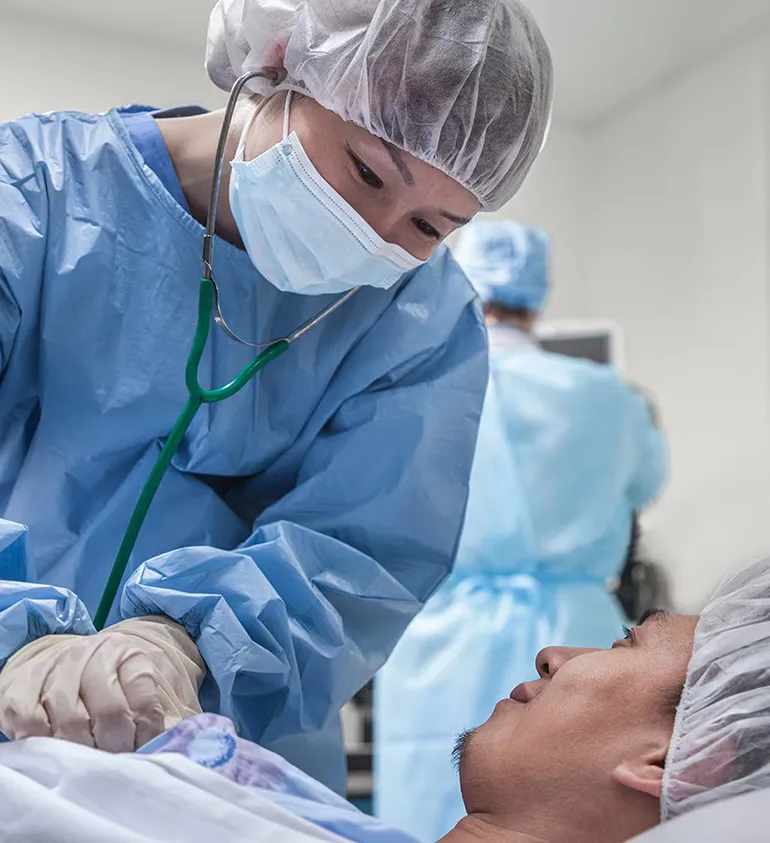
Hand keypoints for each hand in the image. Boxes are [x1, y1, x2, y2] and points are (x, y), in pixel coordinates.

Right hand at [0, 616, 204, 751]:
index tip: (144, 747)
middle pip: (109, 712)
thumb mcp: (139, 688)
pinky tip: (59, 746)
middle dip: (117, 745)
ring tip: (91, 756)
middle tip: (118, 758)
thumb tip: (179, 741)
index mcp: (127, 652)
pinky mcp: (21, 689)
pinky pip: (34, 726)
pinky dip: (48, 743)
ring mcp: (54, 669)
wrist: (59, 662)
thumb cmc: (108, 685)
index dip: (147, 732)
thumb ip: (160, 713)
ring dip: (84, 749)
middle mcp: (91, 653)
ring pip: (71, 721)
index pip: (145, 698)